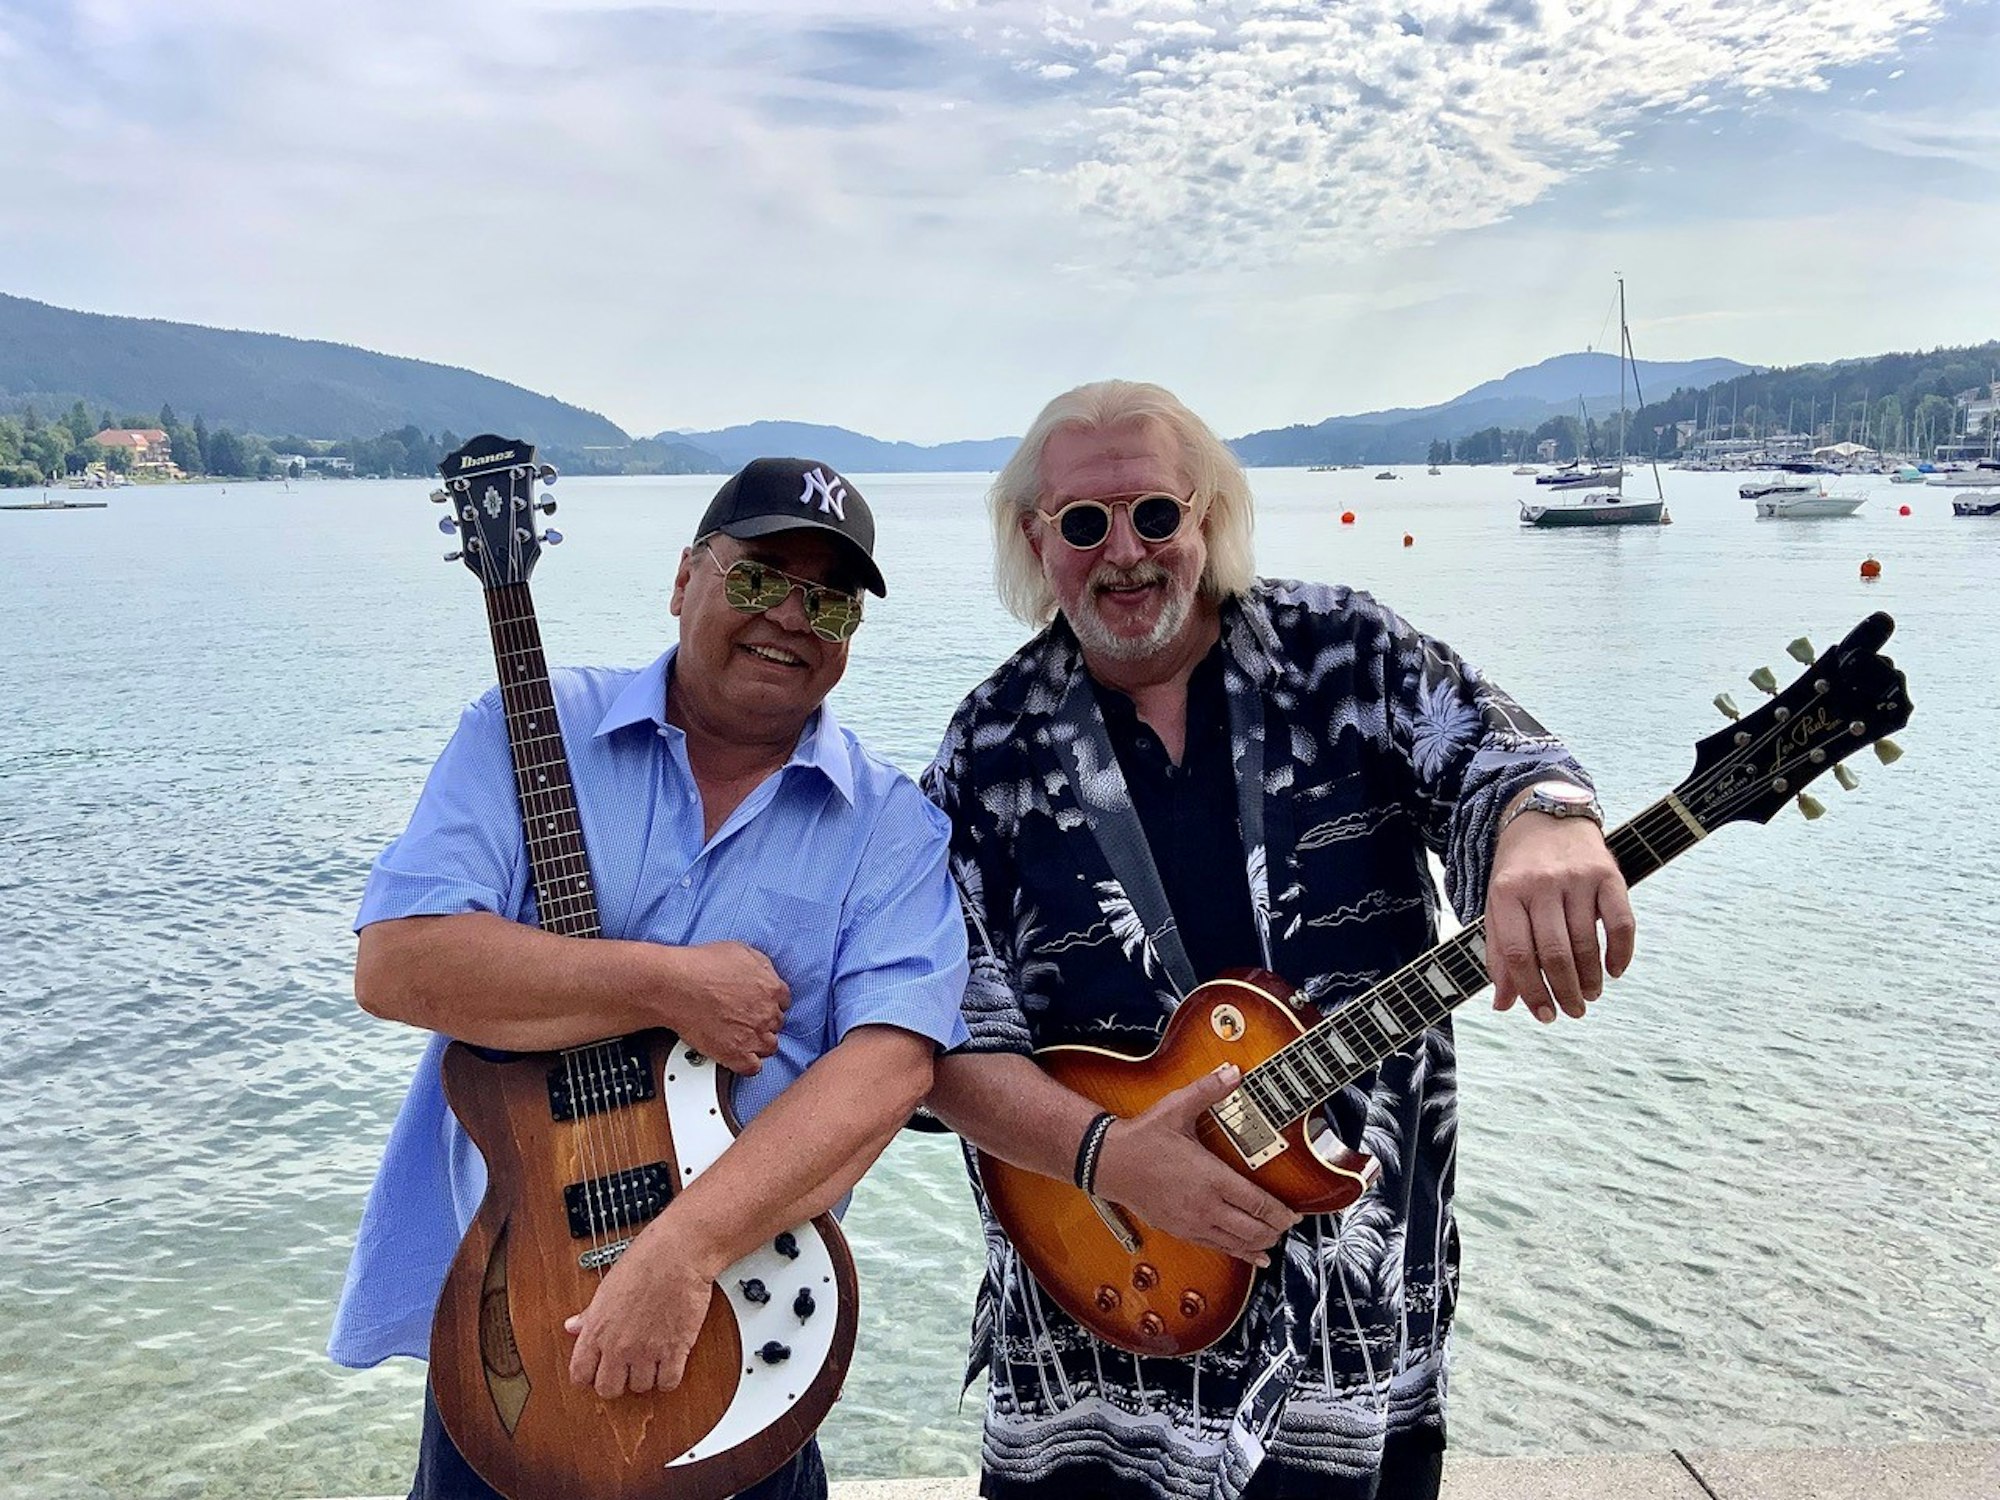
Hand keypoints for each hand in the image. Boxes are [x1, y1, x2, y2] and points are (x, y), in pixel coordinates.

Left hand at [564, 1221, 721, 1397]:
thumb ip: (589, 1314)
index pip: (580, 1373)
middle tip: (623, 1371)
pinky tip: (669, 1364)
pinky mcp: (675, 1350)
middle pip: (608, 1389)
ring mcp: (647, 1350)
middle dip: (615, 1383)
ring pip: (640, 1388)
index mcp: (597, 1329)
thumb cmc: (644, 1260)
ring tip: (649, 1362)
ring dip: (645, 1378)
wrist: (678, 1253)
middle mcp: (619, 1345)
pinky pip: (668, 1382)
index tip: (596, 1371)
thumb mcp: (606, 1287)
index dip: (587, 1375)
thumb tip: (572, 1326)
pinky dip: (669, 1378)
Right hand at [657, 940, 787, 1073]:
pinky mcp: (735, 1054)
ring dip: (758, 1043)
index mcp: (771, 988)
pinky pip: (753, 1068)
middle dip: (762, 1021)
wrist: (675, 986)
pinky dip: (746, 1063)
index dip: (768, 1003)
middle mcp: (766, 1013)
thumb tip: (766, 973)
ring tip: (740, 1036)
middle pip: (776, 1024)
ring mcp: (752, 1036)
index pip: (783, 1001)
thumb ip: (761, 965)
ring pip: (769, 1047)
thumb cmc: (701, 966)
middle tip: (744, 1018)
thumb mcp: (740, 950)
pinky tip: (736, 1054)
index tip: (758, 1005)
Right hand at [1092, 1064, 1300, 1265]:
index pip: (1256, 1203)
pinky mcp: (1179, 1230)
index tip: (1294, 1213)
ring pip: (1236, 1243)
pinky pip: (1217, 1248)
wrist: (1109, 1162)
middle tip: (1288, 1225)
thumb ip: (1208, 1090)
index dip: (1279, 1212)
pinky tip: (1252, 1258)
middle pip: (1252, 1229)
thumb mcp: (1177, 1108)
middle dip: (1274, 1230)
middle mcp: (1204, 1206)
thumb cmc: (1143, 1137)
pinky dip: (1239, 1254)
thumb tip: (1233, 1072)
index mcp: (1210, 1177)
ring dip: (1259, 1244)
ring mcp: (1191, 1222)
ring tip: (1274, 1241)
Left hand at [1485, 812, 1634, 1022]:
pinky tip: (1614, 971)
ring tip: (1590, 994)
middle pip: (1555, 952)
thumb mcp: (1498, 904)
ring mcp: (1577, 878)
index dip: (1531, 991)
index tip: (1543, 1014)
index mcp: (1507, 893)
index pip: (1518, 953)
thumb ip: (1499, 953)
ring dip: (1591, 978)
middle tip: (1572, 1011)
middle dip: (1565, 991)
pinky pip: (1621, 923)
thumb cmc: (1518, 871)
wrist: (1545, 816)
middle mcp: (1542, 884)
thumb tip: (1503, 1005)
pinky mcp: (1609, 874)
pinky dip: (1621, 953)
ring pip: (1587, 942)